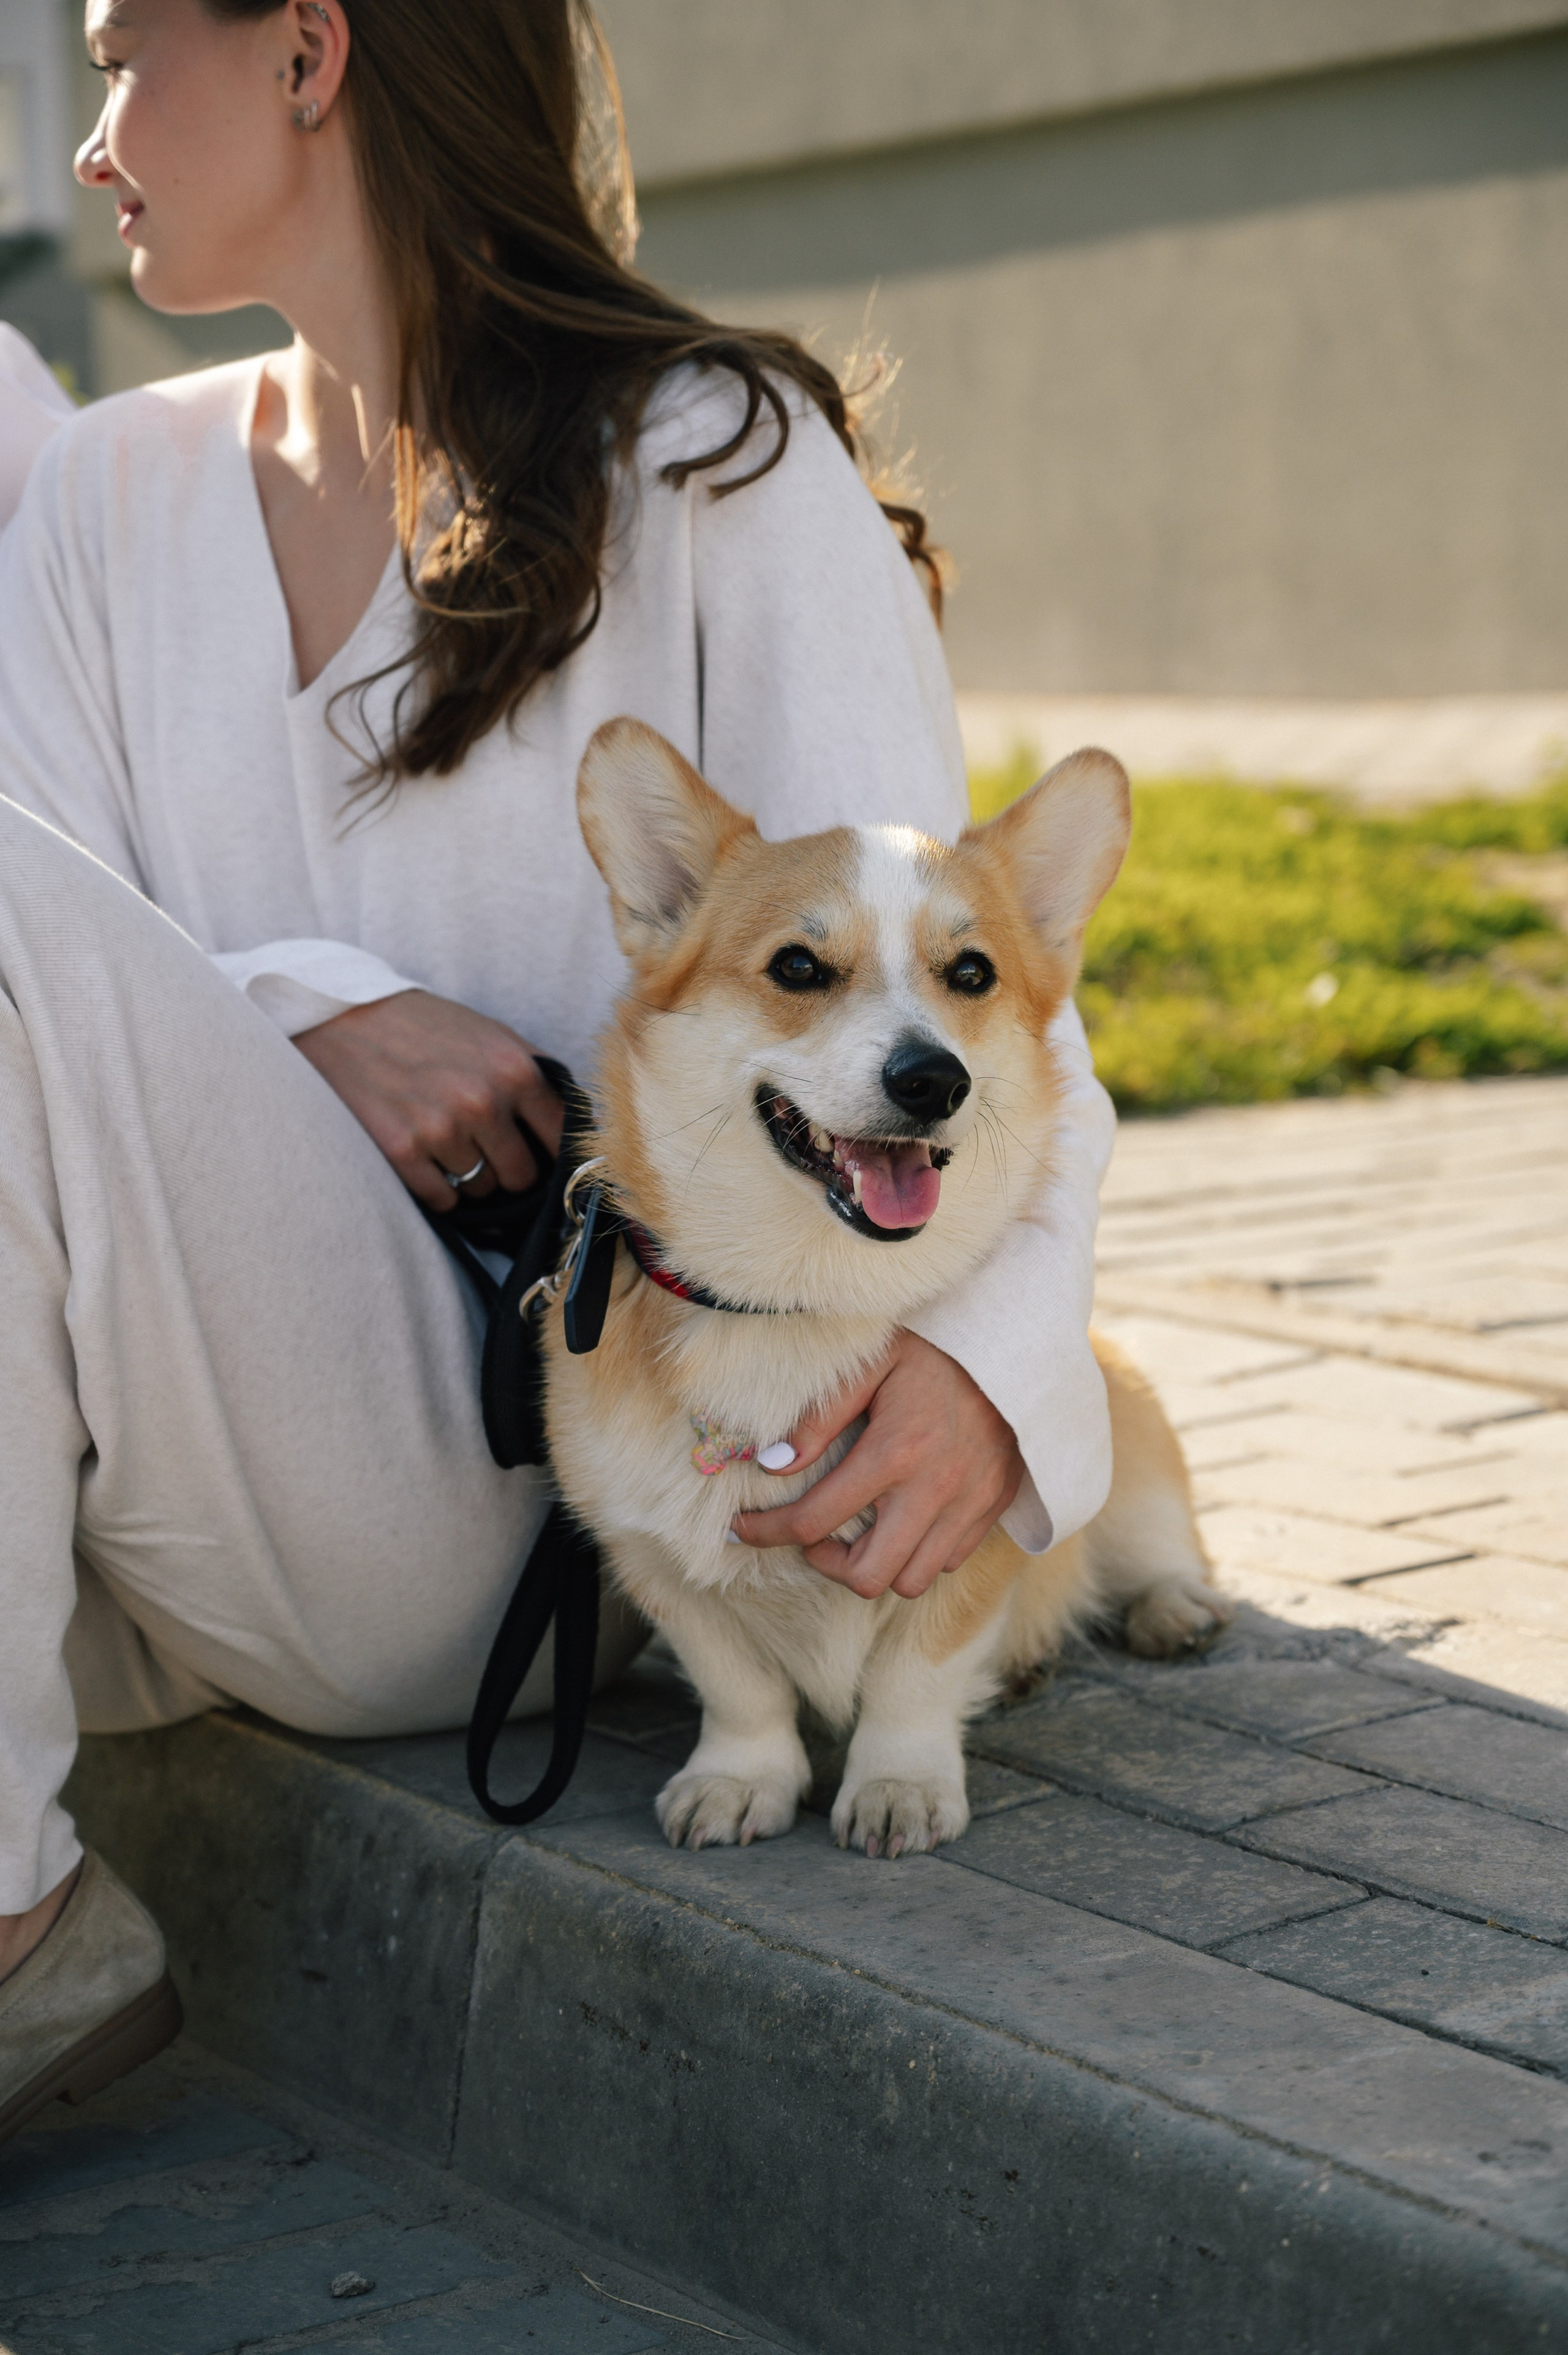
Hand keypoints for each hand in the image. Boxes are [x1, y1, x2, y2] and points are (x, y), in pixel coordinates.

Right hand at [294, 989, 563, 1207]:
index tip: (543, 1156)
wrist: (342, 1017)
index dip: (554, 1152)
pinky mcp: (401, 1151)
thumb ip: (532, 1073)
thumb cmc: (422, 1026)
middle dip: (510, 1169)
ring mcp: (441, 1129)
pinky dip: (439, 1190)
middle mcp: (482, 1101)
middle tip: (488, 1152)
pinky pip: (442, 1200)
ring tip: (446, 1144)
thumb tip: (575, 1122)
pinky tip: (426, 1160)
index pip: (561, 1136)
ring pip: (482, 1188)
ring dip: (470, 1177)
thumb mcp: (490, 1033)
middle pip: (523, 1174)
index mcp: (514, 1069)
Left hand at [731, 1331, 1024, 1599]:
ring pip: (911, 1580)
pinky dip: (917, 1554)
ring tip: (857, 1535)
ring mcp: (968, 1505)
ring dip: (876, 1567)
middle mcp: (934, 1489)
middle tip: (812, 1538)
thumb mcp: (870, 1361)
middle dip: (826, 1565)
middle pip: (867, 1575)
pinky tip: (901, 1521)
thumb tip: (773, 1463)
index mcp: (895, 1452)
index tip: (740, 1528)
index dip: (765, 1532)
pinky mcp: (991, 1508)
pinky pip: (947, 1562)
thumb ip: (820, 1414)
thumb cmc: (935, 1350)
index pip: (813, 1520)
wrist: (1018, 1346)